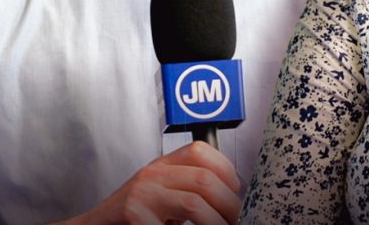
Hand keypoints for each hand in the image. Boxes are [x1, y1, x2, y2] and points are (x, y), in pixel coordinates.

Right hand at [57, 141, 240, 224]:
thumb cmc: (130, 218)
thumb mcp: (160, 194)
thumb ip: (186, 188)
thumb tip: (230, 197)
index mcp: (161, 165)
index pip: (200, 151)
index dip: (227, 169)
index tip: (238, 190)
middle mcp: (151, 175)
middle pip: (204, 178)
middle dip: (229, 203)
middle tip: (237, 219)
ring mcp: (141, 195)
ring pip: (194, 202)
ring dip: (217, 221)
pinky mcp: (134, 216)